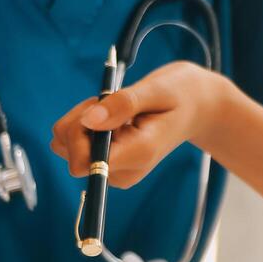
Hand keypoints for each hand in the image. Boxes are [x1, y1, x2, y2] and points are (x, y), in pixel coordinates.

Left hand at [51, 61, 230, 186]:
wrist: (196, 108)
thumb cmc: (182, 93)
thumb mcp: (157, 89)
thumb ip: (123, 105)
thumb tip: (88, 121)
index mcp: (136, 155)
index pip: (82, 163)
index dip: (79, 133)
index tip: (99, 108)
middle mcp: (121, 172)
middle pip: (69, 153)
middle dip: (80, 120)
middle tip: (111, 102)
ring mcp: (112, 171)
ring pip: (66, 146)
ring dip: (81, 119)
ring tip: (115, 108)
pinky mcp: (106, 164)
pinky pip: (73, 143)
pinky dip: (84, 124)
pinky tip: (111, 115)